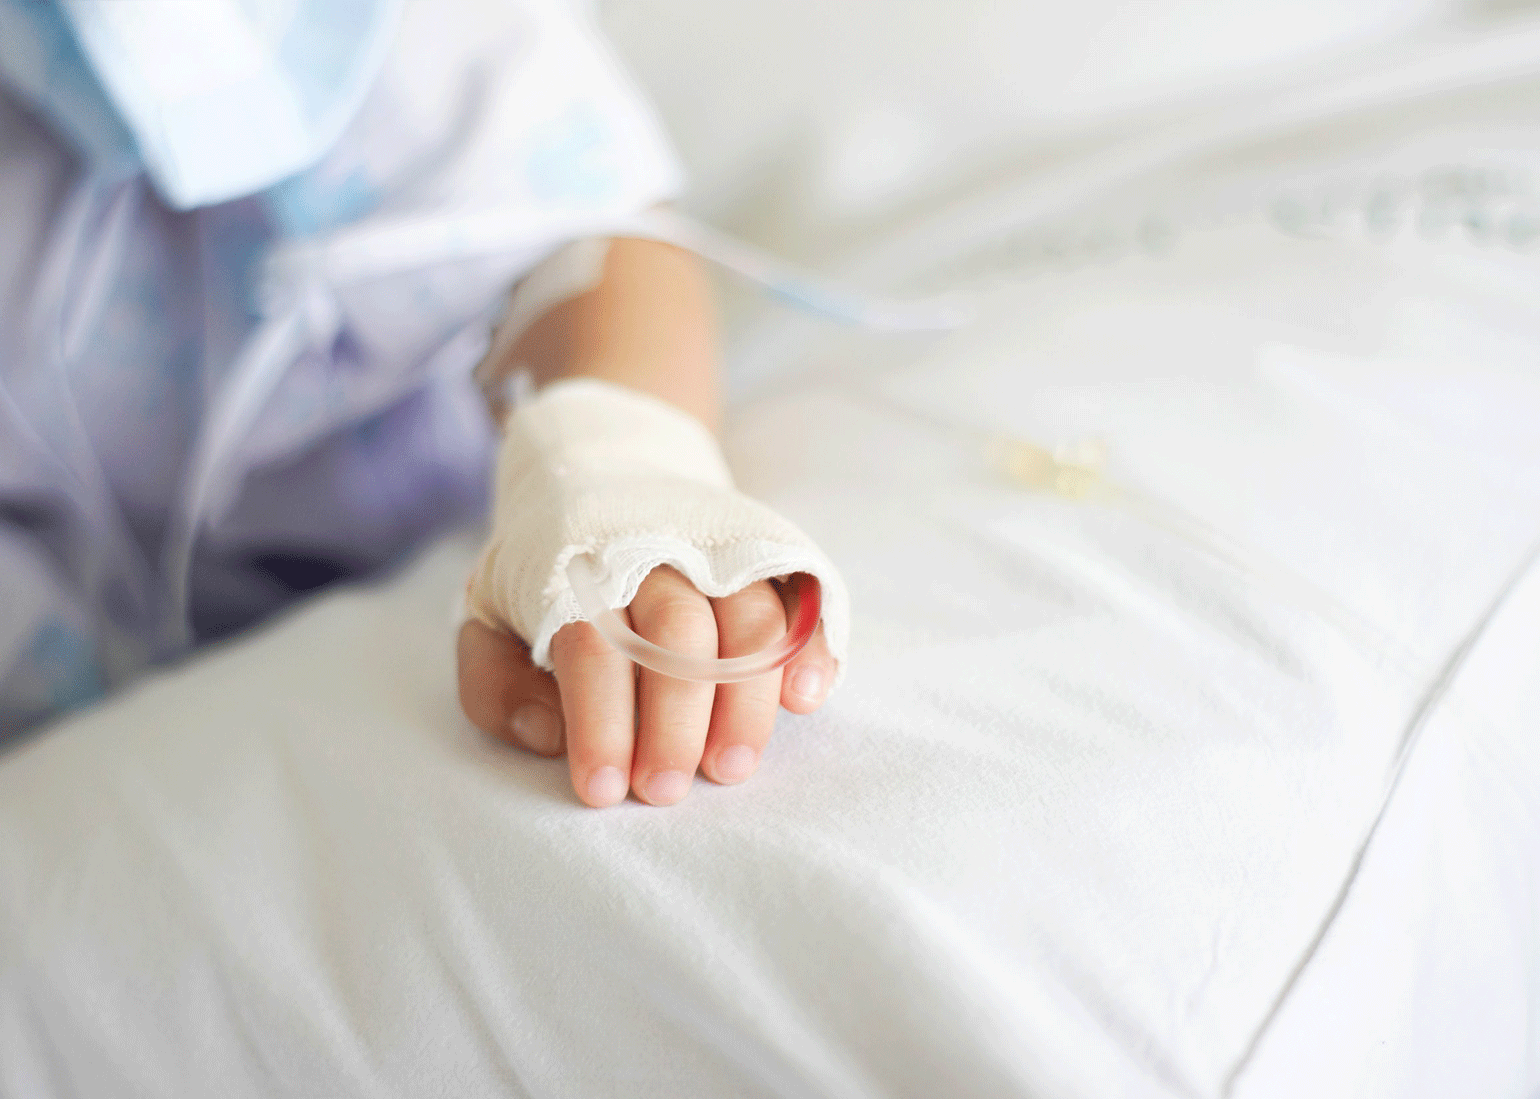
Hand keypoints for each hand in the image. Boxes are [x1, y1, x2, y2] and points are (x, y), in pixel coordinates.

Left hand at [457, 566, 835, 806]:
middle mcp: (657, 556)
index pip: (594, 648)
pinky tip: (804, 698)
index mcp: (580, 573)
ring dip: (747, 699)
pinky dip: (811, 646)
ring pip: (750, 618)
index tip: (605, 790)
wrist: (607, 469)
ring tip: (732, 767)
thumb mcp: (491, 621)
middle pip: (678, 633)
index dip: (601, 724)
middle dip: (675, 721)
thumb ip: (494, 685)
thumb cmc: (549, 578)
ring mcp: (721, 554)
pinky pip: (803, 593)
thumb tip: (549, 735)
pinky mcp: (768, 555)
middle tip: (665, 790)